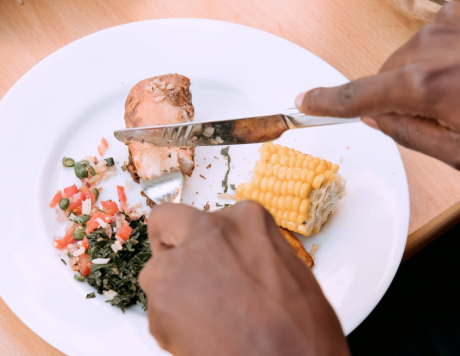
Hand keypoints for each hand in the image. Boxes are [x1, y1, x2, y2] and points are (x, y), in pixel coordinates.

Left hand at [139, 201, 349, 355]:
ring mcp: (180, 263)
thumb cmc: (301, 326)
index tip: (198, 251)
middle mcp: (209, 231)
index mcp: (245, 218)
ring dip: (173, 293)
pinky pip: (157, 311)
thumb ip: (246, 250)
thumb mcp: (282, 266)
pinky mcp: (162, 301)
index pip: (203, 215)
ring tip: (206, 319)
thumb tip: (226, 258)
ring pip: (157, 272)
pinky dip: (172, 325)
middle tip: (183, 273)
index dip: (198, 237)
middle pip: (166, 222)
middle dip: (168, 243)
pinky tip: (205, 336)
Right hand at [295, 3, 459, 168]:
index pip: (356, 97)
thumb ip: (407, 133)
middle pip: (387, 77)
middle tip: (441, 110)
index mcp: (425, 85)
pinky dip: (441, 53)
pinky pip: (433, 36)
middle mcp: (431, 47)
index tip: (305, 102)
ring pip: (409, 56)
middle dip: (403, 95)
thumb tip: (375, 117)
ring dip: (425, 73)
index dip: (326, 102)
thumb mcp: (457, 149)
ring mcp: (447, 25)